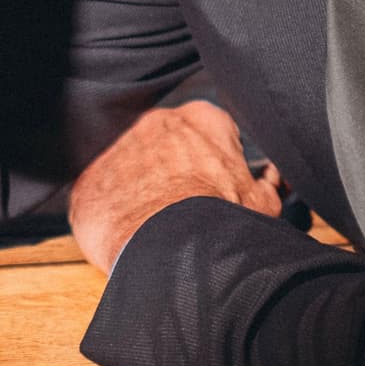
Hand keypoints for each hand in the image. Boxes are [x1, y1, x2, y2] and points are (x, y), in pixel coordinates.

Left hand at [68, 100, 284, 274]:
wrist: (171, 247)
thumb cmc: (221, 222)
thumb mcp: (262, 204)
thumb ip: (267, 184)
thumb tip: (274, 177)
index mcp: (203, 118)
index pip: (212, 135)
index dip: (216, 168)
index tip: (216, 192)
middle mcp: (156, 122)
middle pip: (169, 147)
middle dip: (176, 175)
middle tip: (187, 211)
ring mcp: (118, 146)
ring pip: (133, 169)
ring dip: (143, 191)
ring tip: (159, 227)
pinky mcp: (90, 179)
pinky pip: (103, 194)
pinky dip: (114, 214)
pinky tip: (130, 236)